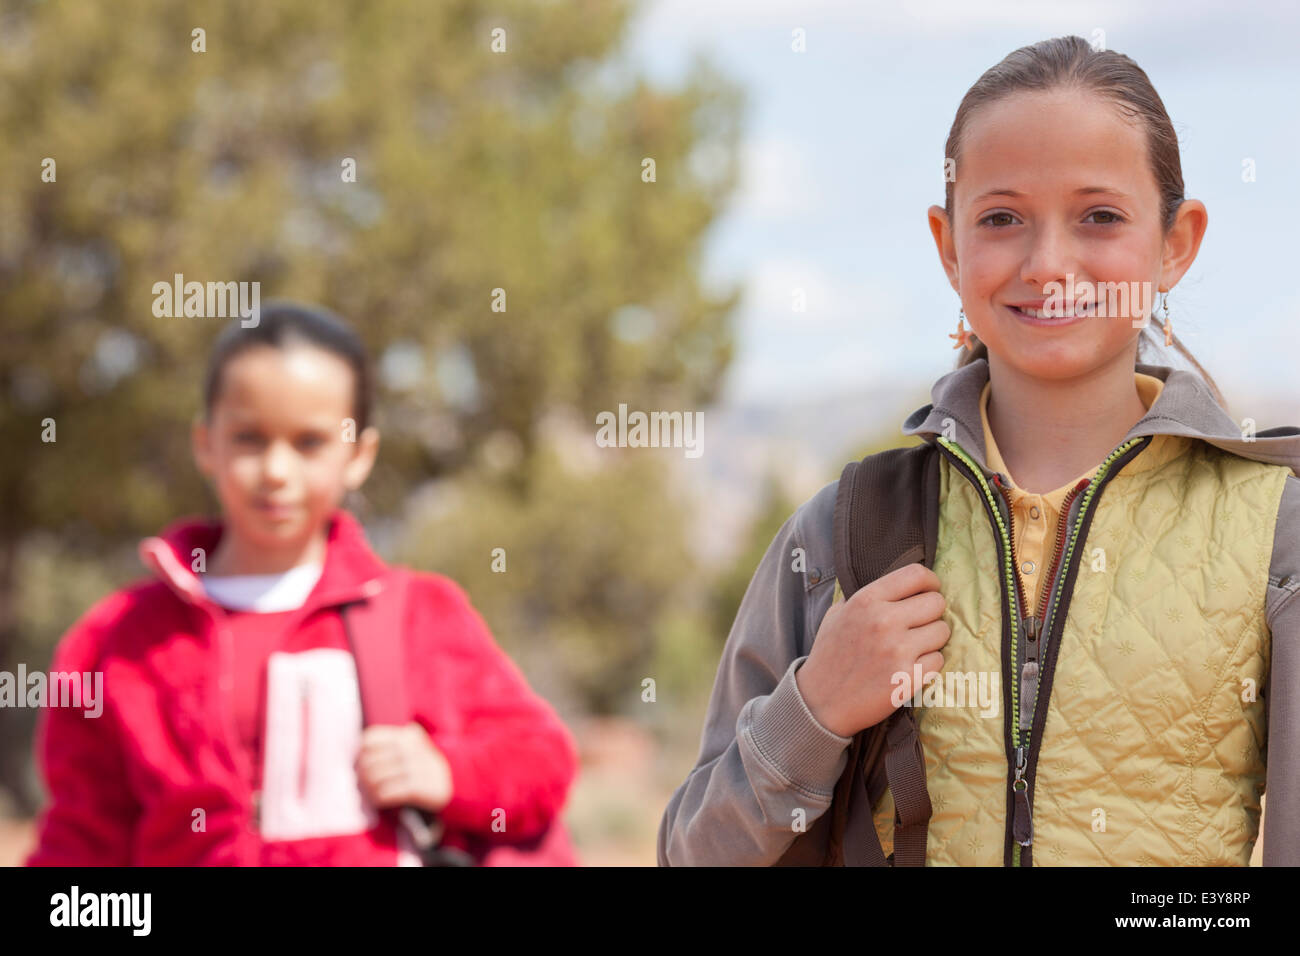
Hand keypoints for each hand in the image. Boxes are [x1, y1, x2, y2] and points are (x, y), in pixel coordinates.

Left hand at [356, 723, 453, 813]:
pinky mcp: (418, 787)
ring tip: (369, 793)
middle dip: (362, 775)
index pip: (371, 738)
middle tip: (361, 783)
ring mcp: (415, 767)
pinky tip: (380, 801)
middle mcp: (411, 749)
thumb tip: (357, 752)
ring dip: (368, 789)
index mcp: (407, 736)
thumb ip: (391, 744)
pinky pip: (386, 794)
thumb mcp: (414, 747)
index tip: (359, 763)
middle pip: (369, 761)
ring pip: (375, 778)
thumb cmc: (426, 766)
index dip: (360, 752)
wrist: (457, 783)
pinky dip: (378, 799)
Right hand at [796, 563, 948, 737]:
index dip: (930, 582)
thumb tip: (899, 586)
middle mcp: (883, 620)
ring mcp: (897, 650)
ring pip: (942, 632)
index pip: (916, 575)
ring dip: (932, 640)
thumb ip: (867, 597)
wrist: (820, 702)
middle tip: (918, 626)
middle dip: (931, 614)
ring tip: (912, 649)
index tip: (929, 591)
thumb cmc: (830, 656)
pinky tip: (910, 668)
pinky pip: (939, 660)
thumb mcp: (838, 615)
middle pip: (936, 603)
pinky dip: (928, 665)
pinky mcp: (908, 677)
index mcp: (866, 600)